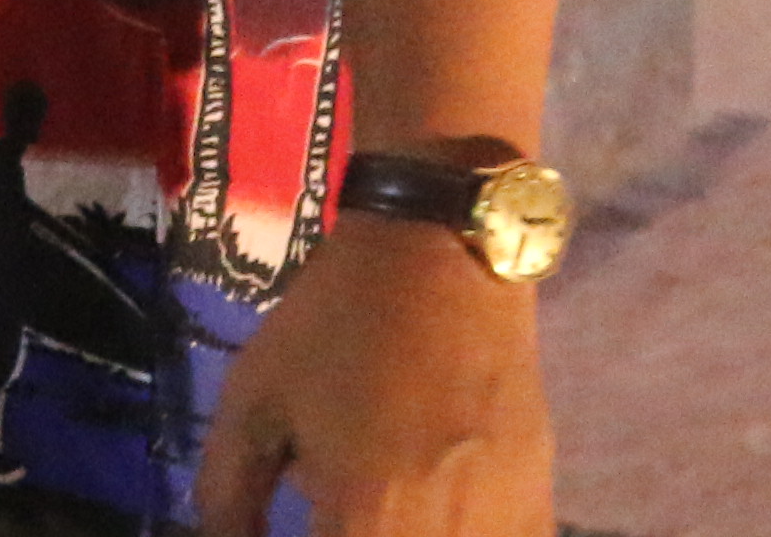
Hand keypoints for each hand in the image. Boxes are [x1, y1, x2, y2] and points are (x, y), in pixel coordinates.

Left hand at [198, 218, 550, 536]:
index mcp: (368, 520)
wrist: (444, 261)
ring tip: (375, 504)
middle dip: (352, 531)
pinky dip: (458, 531)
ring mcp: (505, 526)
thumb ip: (230, 495)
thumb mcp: (252, 404)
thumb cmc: (336, 326)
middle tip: (332, 506)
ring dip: (400, 532)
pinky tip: (425, 507)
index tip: (296, 522)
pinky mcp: (541, 506)